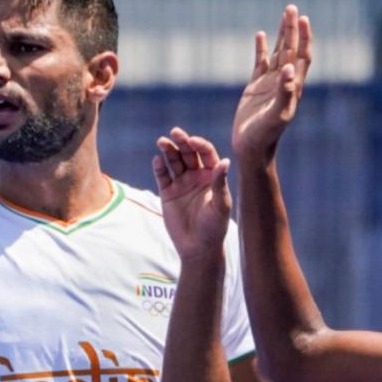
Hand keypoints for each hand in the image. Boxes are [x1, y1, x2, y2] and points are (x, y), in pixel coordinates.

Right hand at [153, 128, 231, 260]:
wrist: (198, 248)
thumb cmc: (214, 228)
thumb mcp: (220, 205)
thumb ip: (220, 183)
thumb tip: (224, 161)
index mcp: (212, 176)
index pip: (206, 154)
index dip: (200, 145)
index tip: (193, 141)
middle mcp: (197, 176)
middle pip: (188, 153)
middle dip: (182, 142)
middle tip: (175, 133)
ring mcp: (181, 183)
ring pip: (173, 161)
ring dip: (168, 151)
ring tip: (162, 142)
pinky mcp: (168, 193)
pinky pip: (162, 176)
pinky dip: (159, 167)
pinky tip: (157, 160)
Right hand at [231, 5, 311, 165]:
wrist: (251, 148)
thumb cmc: (266, 135)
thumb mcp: (277, 115)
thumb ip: (284, 92)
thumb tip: (289, 68)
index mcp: (292, 86)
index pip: (301, 56)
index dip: (304, 37)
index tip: (303, 19)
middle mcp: (283, 81)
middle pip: (291, 49)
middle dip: (292, 29)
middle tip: (291, 8)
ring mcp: (269, 84)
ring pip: (277, 53)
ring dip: (281, 34)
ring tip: (284, 14)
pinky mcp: (254, 88)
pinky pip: (259, 63)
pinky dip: (260, 48)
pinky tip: (259, 35)